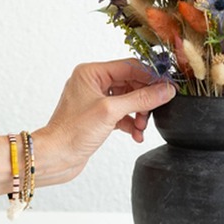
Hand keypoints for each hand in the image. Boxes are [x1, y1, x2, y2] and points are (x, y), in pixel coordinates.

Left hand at [34, 59, 175, 183]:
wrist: (55, 157)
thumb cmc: (72, 132)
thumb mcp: (111, 111)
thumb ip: (141, 99)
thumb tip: (166, 90)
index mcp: (91, 73)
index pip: (129, 66)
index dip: (150, 77)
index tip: (168, 87)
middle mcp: (93, 83)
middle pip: (131, 83)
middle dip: (144, 99)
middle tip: (155, 111)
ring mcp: (96, 100)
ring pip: (129, 100)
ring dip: (139, 113)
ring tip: (142, 127)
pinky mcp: (98, 116)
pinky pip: (123, 113)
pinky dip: (131, 123)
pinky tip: (136, 134)